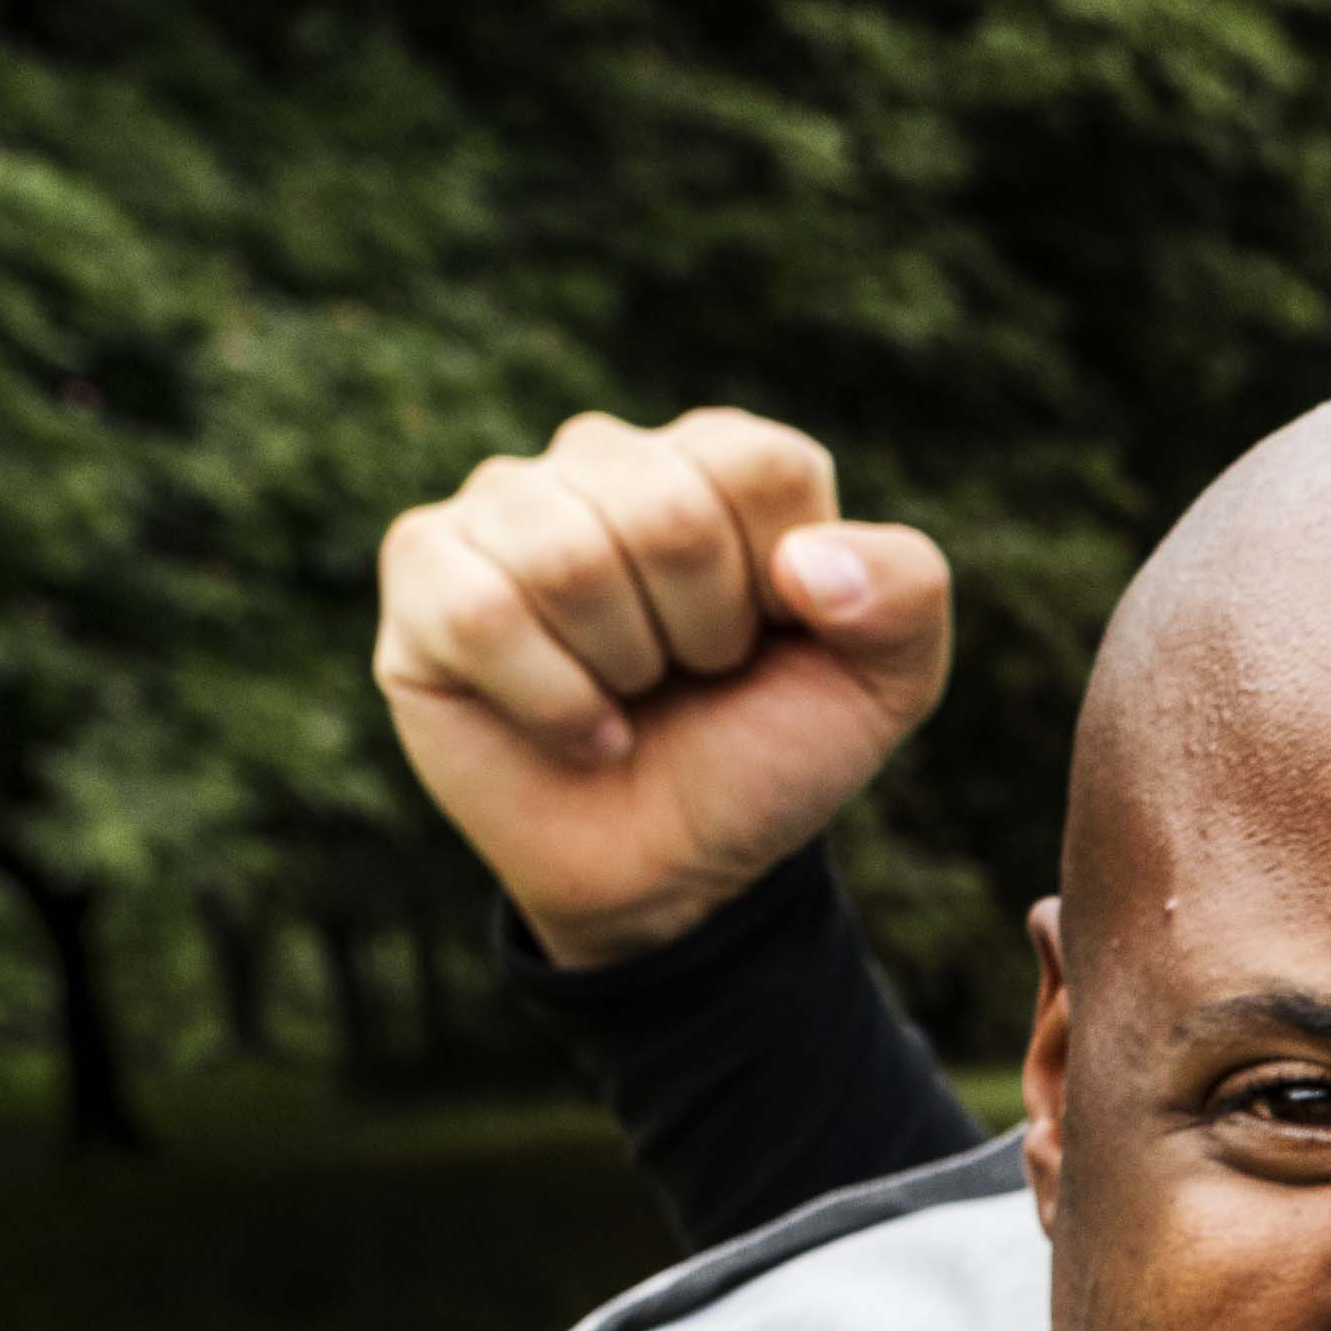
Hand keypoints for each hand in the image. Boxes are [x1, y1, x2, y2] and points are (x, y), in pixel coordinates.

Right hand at [375, 408, 953, 972]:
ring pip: (569, 557)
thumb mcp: (883, 683)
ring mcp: (505, 505)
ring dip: (623, 668)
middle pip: (668, 510)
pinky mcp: (424, 567)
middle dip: (703, 634)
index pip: (761, 466)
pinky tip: (574, 727)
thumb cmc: (764, 756)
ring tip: (628, 694)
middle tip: (691, 677)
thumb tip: (809, 565)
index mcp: (717, 458)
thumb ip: (906, 592)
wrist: (674, 872)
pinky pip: (481, 610)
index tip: (768, 641)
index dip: (779, 587)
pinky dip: (550, 700)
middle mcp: (605, 457)